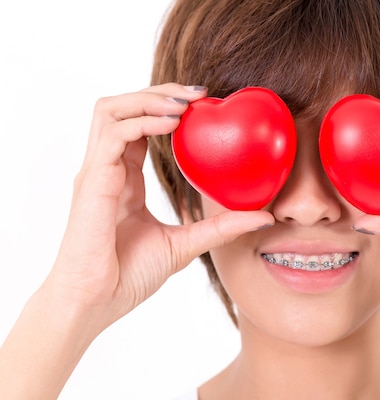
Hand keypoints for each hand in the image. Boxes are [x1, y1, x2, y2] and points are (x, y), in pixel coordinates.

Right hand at [44, 83, 273, 330]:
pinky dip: (142, 121)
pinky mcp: (92, 182)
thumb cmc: (128, 275)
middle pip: (122, 106)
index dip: (167, 108)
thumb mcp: (185, 244)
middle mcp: (107, 168)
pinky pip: (113, 135)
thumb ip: (220, 227)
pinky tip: (172, 124)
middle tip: (198, 93)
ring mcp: (96, 172)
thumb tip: (264, 217)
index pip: (139, 125)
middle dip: (159, 92)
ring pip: (111, 110)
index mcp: (123, 177)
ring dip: (148, 99)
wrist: (95, 303)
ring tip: (185, 105)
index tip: (205, 104)